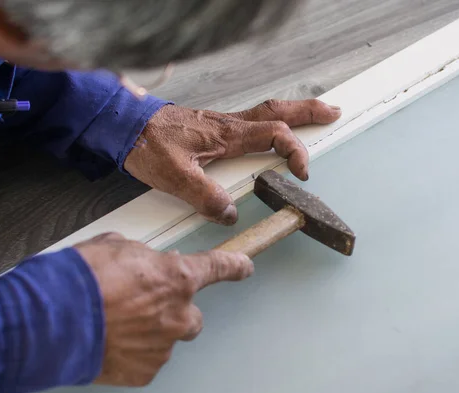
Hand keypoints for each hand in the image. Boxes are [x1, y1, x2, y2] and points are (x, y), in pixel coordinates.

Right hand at [75, 233, 252, 386]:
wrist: (51, 320)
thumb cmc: (81, 280)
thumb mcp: (115, 247)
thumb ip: (141, 256)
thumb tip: (143, 262)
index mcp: (176, 277)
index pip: (218, 267)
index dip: (234, 266)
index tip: (244, 266)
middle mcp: (178, 314)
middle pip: (191, 314)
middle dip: (173, 308)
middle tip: (142, 304)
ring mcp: (163, 346)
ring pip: (168, 337)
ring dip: (151, 330)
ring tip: (116, 323)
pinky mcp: (145, 371)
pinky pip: (147, 359)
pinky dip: (135, 351)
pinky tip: (111, 340)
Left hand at [124, 99, 340, 224]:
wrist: (126, 125)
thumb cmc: (148, 144)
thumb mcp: (174, 175)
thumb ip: (203, 195)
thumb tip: (229, 214)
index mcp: (226, 134)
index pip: (274, 135)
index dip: (294, 151)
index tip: (301, 172)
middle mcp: (228, 124)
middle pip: (277, 111)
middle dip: (308, 111)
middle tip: (332, 112)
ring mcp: (221, 122)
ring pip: (265, 112)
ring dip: (292, 112)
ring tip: (312, 116)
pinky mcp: (212, 126)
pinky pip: (250, 119)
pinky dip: (269, 120)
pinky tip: (268, 131)